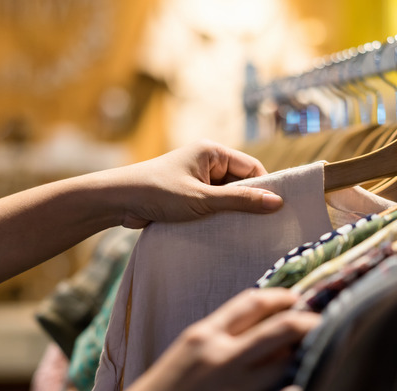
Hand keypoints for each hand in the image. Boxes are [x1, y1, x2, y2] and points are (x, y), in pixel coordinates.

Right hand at [102, 290, 319, 390]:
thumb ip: (218, 340)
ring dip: (307, 358)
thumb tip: (263, 332)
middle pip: (282, 327)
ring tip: (318, 357)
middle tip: (323, 324)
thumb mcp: (183, 357)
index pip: (252, 302)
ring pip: (289, 363)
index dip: (281, 297)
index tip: (296, 300)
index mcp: (202, 336)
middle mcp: (220, 358)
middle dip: (309, 322)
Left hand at [110, 140, 283, 227]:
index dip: (264, 188)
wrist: (118, 201)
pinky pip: (212, 205)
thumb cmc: (158, 193)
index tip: (276, 211)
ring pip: (227, 197)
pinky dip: (217, 217)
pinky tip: (224, 232)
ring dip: (231, 213)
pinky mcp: (188, 194)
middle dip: (248, 203)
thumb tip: (277, 202)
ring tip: (243, 231)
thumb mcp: (203, 199)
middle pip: (241, 183)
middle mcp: (207, 161)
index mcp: (213, 152)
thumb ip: (240, 201)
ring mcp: (197, 178)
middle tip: (262, 226)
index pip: (252, 168)